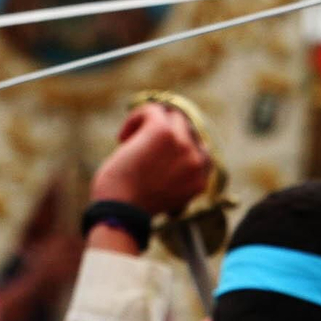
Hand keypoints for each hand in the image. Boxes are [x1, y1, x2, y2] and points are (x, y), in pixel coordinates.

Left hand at [89, 103, 211, 217]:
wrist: (121, 210)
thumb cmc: (132, 206)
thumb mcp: (163, 194)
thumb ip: (173, 175)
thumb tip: (164, 151)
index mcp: (200, 179)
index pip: (198, 149)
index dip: (176, 145)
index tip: (155, 150)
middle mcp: (197, 160)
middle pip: (186, 128)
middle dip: (165, 132)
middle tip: (141, 141)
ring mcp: (182, 144)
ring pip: (171, 115)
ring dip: (150, 123)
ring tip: (130, 140)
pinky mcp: (163, 130)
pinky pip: (152, 109)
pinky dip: (135, 118)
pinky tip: (122, 137)